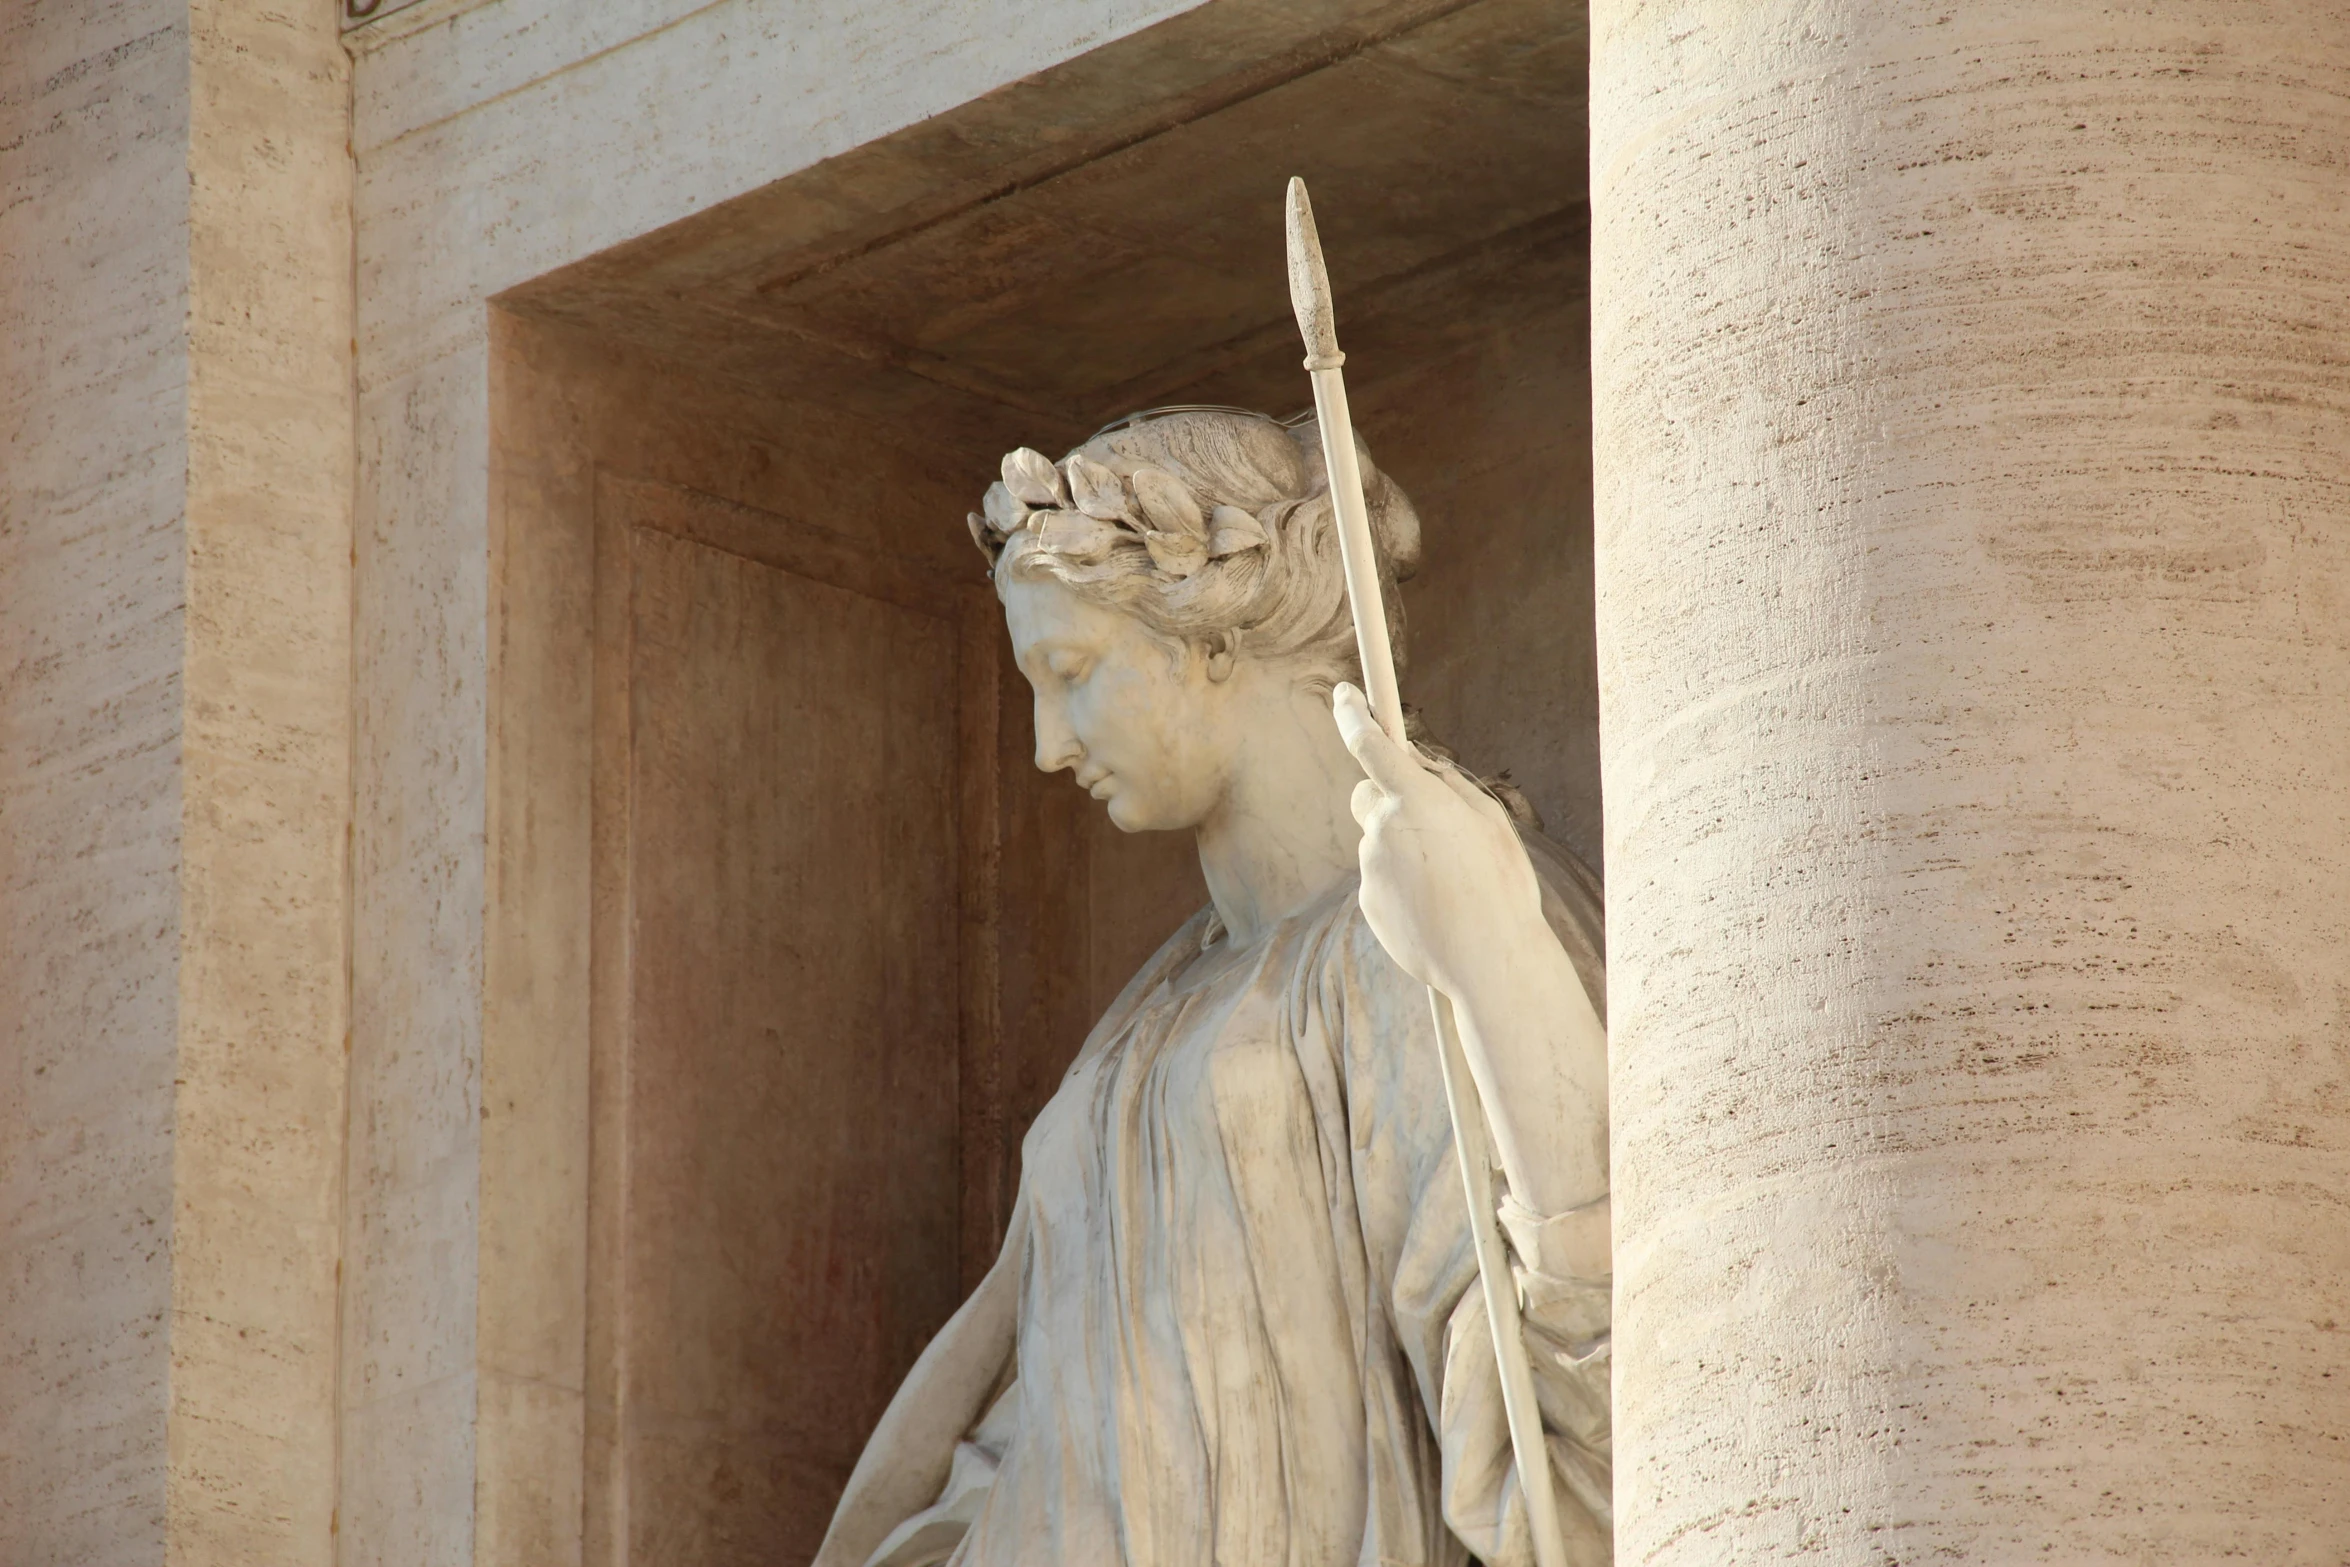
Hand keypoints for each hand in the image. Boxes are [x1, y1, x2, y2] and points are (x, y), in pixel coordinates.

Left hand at [1332, 683, 1548, 997]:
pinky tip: (1435, 909)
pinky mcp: (1367, 904)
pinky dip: (1402, 887)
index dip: (1353, 714)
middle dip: (1386, 799)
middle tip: (1426, 822)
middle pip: (1366, 796)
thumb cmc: (1500, 887)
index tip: (1343, 694)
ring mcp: (1370, 868)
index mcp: (1418, 800)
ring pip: (1379, 843)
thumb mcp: (1489, 822)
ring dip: (1404, 852)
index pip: (1370, 744)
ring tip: (1448, 884)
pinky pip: (1381, 880)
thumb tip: (1416, 766)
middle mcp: (1383, 829)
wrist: (1489, 962)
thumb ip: (1448, 786)